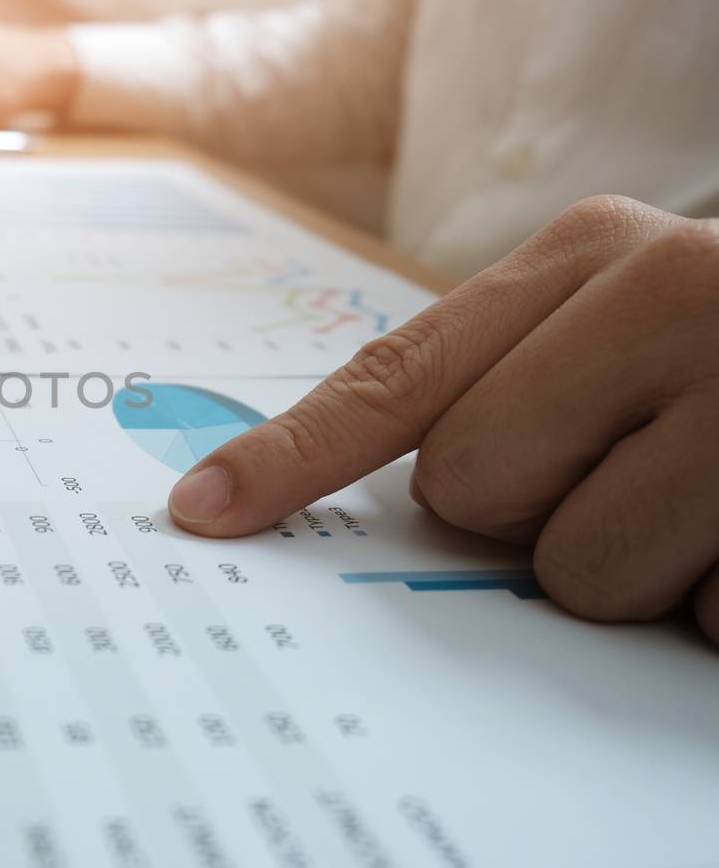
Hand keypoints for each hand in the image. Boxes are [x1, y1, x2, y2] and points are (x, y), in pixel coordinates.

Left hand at [167, 196, 718, 643]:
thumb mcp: (624, 318)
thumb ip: (510, 374)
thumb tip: (410, 489)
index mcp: (586, 251)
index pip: (397, 375)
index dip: (290, 454)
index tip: (200, 507)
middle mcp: (661, 294)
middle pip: (465, 482)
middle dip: (524, 511)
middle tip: (626, 468)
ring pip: (572, 568)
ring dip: (628, 567)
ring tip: (700, 500)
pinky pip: (701, 616)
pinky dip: (717, 605)